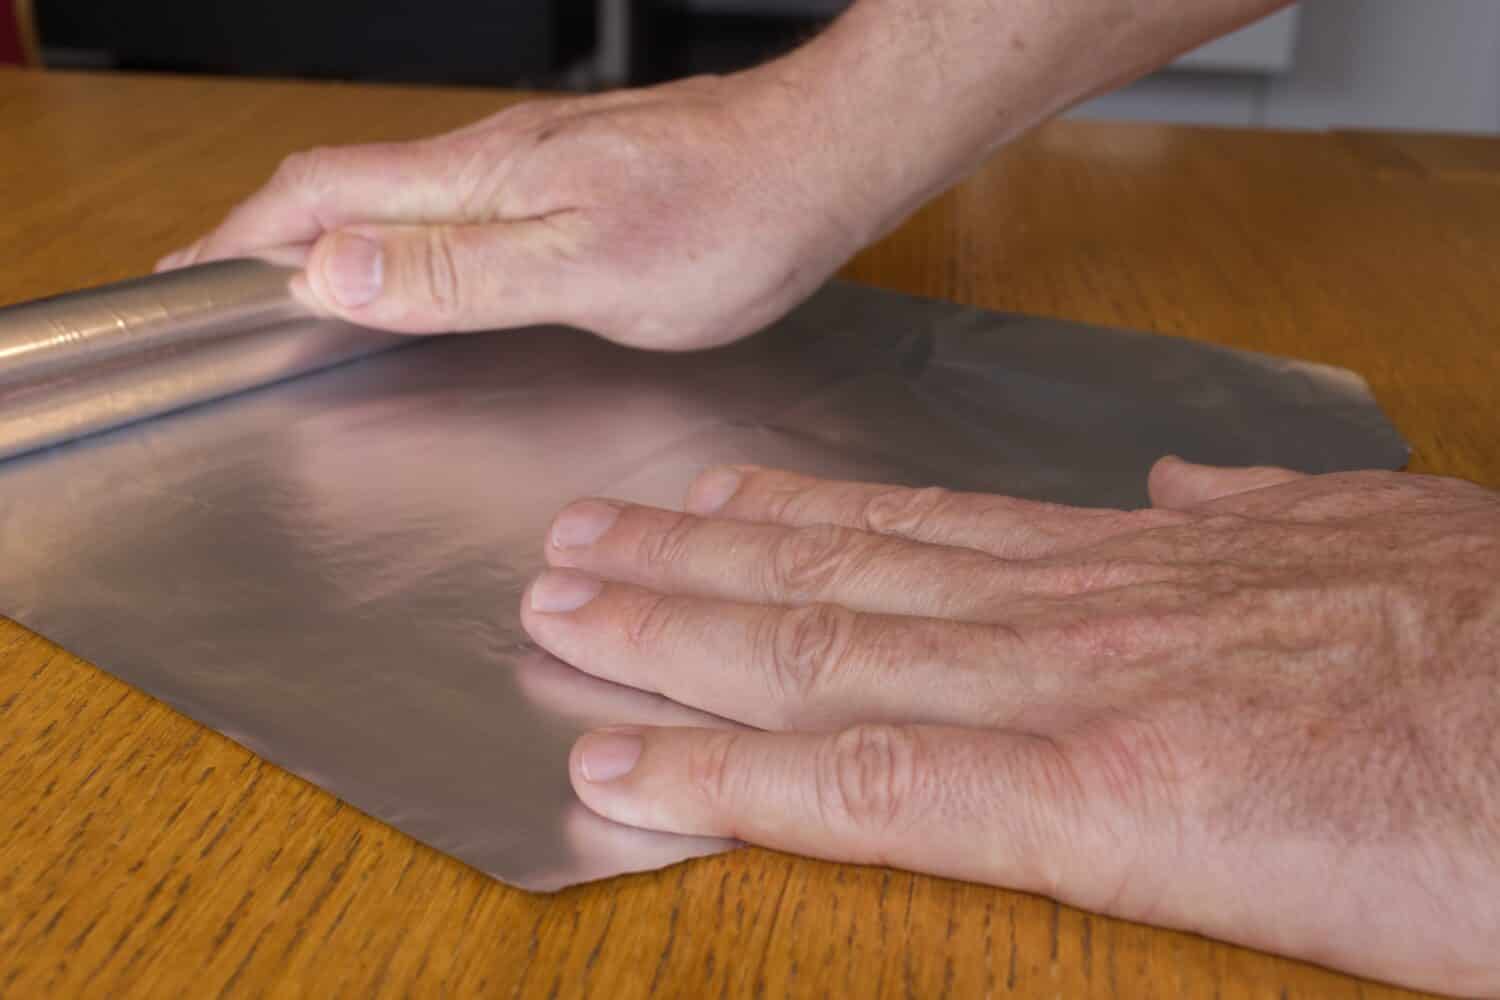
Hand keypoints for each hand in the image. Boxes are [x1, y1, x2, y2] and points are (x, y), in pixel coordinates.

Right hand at [157, 71, 879, 349]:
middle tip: (220, 282)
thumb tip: (331, 271)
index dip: (243, 240)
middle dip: (267, 234)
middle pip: (345, 185)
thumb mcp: (589, 271)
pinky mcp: (575, 172)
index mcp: (479, 181)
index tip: (184, 282)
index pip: (321, 197)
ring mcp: (535, 160)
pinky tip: (419, 260)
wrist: (821, 162)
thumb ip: (459, 276)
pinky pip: (455, 200)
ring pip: (399, 192)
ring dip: (332, 232)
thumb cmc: (727, 220)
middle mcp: (494, 158)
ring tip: (297, 280)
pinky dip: (403, 232)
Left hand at [521, 458, 1499, 994]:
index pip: (922, 529)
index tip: (705, 505)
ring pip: (819, 652)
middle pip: (836, 576)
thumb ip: (1247, 517)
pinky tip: (629, 770)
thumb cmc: (1497, 648)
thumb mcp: (1368, 534)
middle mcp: (1068, 610)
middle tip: (575, 544)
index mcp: (1133, 563)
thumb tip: (1176, 492)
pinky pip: (870, 786)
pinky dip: (733, 779)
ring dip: (672, 634)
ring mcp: (1067, 696)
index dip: (795, 518)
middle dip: (688, 563)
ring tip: (566, 610)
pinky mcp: (1093, 806)